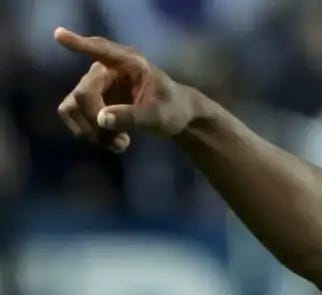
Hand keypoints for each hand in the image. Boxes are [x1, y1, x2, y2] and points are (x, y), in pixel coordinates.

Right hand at [53, 27, 195, 152]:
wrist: (174, 115)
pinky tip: (111, 142)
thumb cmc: (171, 107)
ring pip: (72, 108)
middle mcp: (105, 69)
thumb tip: (102, 119)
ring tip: (120, 144)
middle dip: (97, 123)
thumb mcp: (160, 115)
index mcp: (128, 62)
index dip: (79, 44)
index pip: (101, 49)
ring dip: (91, 133)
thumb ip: (133, 116)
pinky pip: (72, 116)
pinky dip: (87, 134)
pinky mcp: (87, 101)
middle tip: (123, 143)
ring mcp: (93, 85)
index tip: (59, 34)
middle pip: (83, 95)